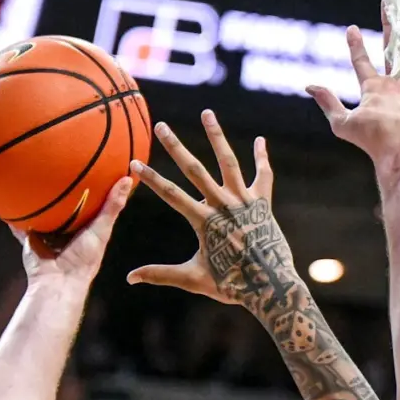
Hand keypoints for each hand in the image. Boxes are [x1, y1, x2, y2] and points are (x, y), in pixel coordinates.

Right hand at [16, 177, 133, 289]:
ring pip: (41, 215)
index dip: (88, 188)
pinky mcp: (30, 240)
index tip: (89, 167)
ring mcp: (46, 236)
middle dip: (59, 192)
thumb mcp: (102, 229)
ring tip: (31, 177)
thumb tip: (128, 179)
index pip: (86, 204)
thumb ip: (112, 206)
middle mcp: (64, 231)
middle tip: (56, 166)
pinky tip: (8, 199)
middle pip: (62, 208)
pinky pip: (20, 226)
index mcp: (83, 229)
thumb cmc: (84, 257)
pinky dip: (14, 217)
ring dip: (36, 202)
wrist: (58, 280)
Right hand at [127, 112, 296, 315]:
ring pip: (227, 161)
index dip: (150, 178)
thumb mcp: (193, 279)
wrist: (270, 286)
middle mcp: (223, 204)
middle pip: (194, 169)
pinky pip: (262, 174)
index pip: (170, 194)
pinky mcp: (263, 202)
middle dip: (175, 146)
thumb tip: (129, 278)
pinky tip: (260, 141)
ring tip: (206, 113)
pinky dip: (261, 157)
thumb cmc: (231, 286)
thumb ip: (161, 274)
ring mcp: (244, 200)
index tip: (134, 163)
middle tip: (161, 125)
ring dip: (215, 135)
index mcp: (204, 221)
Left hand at [308, 7, 399, 179]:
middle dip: (391, 29)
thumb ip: (329, 104)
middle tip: (389, 6)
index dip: (356, 47)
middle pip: (392, 52)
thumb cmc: (374, 141)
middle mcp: (396, 88)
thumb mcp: (344, 123)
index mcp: (375, 91)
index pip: (363, 64)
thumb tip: (309, 85)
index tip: (351, 30)